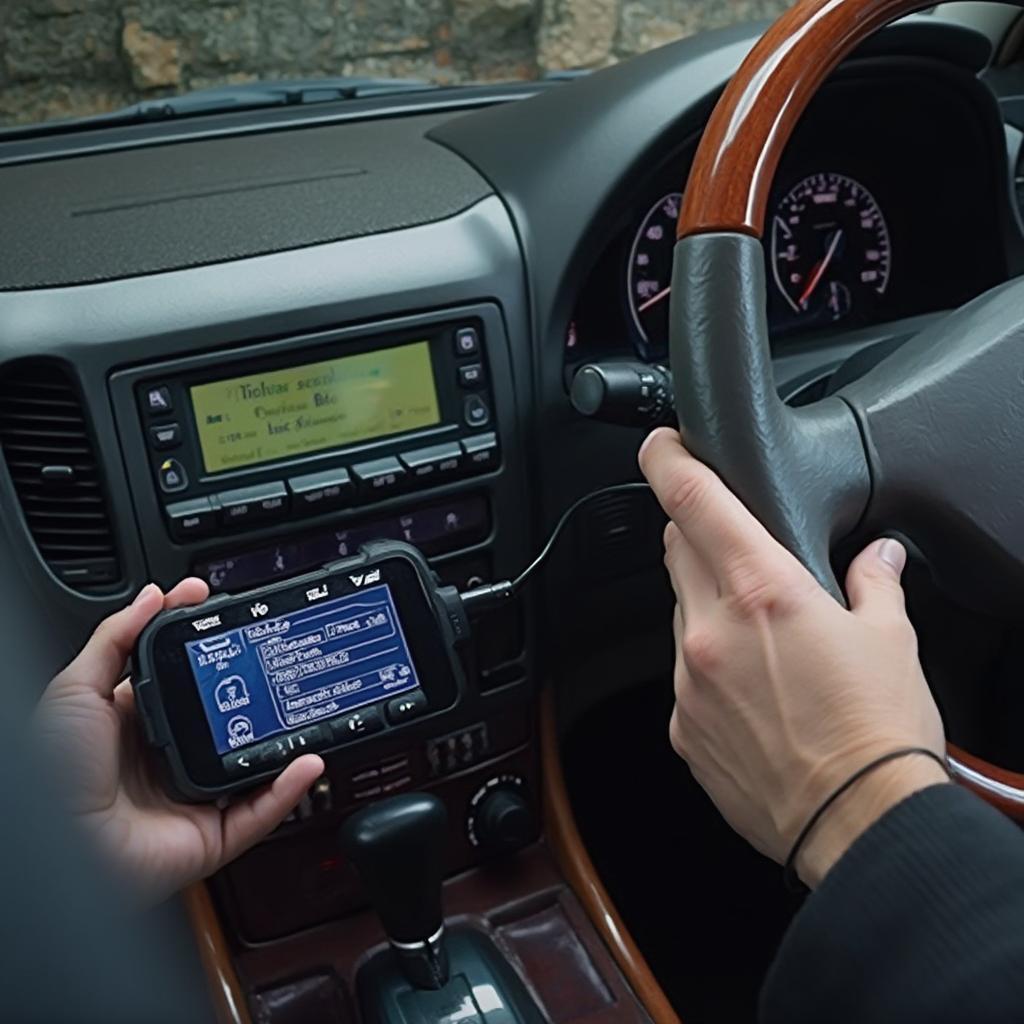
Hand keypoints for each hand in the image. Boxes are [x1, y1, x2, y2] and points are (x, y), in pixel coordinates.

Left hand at [37, 580, 324, 903]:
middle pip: (228, 722)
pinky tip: (306, 762)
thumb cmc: (49, 775)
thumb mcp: (75, 690)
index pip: (188, 681)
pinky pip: (260, 812)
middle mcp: (169, 761)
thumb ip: (116, 638)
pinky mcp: (211, 836)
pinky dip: (289, 790)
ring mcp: (192, 799)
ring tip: (304, 711)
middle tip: (280, 664)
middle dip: (258, 695)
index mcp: (137, 724)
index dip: (215, 652)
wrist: (56, 844)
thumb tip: (156, 596)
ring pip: (254, 767)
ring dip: (284, 742)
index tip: (235, 622)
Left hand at [639, 428, 948, 887]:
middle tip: (736, 550)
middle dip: (697, 536)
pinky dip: (706, 666)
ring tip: (760, 640)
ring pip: (678, 611)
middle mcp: (712, 629)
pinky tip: (750, 690)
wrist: (856, 823)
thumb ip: (872, 585)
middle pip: (677, 549)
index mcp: (762, 590)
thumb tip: (877, 557)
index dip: (666, 460)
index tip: (659, 446)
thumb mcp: (890, 640)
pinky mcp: (680, 725)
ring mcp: (689, 680)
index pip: (691, 500)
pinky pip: (682, 674)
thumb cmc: (877, 733)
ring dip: (707, 606)